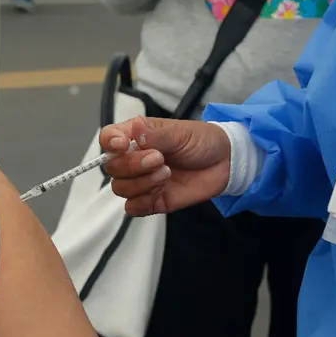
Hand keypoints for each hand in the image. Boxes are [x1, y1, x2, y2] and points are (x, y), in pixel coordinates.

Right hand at [100, 116, 230, 215]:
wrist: (226, 163)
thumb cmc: (201, 141)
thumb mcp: (180, 132)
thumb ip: (155, 134)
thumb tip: (133, 128)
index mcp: (136, 137)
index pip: (108, 139)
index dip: (109, 143)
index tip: (123, 145)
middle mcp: (133, 159)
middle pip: (112, 168)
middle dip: (133, 165)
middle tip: (160, 159)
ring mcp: (141, 181)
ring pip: (120, 188)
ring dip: (142, 183)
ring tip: (167, 174)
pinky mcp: (151, 201)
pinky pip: (133, 208)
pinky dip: (144, 201)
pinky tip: (162, 191)